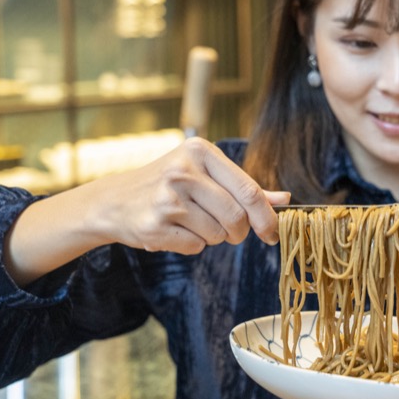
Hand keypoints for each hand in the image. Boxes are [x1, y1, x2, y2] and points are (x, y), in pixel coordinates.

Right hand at [95, 137, 289, 253]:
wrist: (114, 201)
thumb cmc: (169, 185)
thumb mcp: (205, 174)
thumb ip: (244, 187)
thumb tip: (285, 199)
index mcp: (200, 151)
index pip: (249, 190)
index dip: (266, 217)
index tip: (272, 233)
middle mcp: (183, 171)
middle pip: (237, 216)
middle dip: (238, 232)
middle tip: (229, 231)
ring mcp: (167, 198)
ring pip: (217, 234)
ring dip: (212, 237)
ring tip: (191, 222)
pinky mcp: (154, 225)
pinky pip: (195, 246)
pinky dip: (192, 245)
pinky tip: (175, 230)